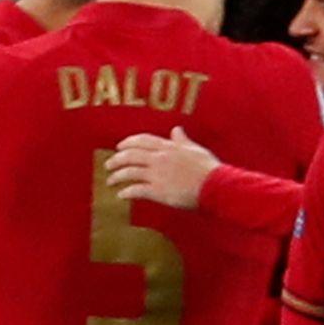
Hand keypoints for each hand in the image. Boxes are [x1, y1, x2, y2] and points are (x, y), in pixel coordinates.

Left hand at [106, 128, 220, 209]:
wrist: (215, 186)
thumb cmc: (208, 169)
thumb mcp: (195, 149)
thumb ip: (182, 140)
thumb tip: (176, 129)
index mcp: (168, 147)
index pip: (142, 140)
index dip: (128, 142)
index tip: (119, 146)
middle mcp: (160, 159)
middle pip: (131, 155)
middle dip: (116, 159)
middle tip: (109, 164)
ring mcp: (157, 175)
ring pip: (130, 172)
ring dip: (117, 176)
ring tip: (110, 180)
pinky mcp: (158, 191)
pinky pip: (136, 190)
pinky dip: (126, 192)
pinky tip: (121, 195)